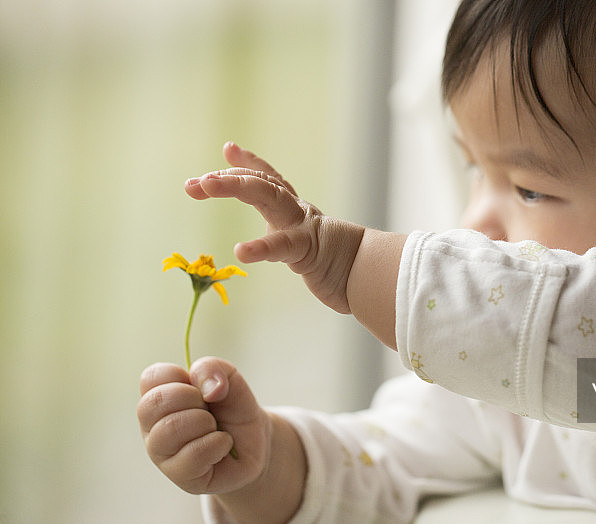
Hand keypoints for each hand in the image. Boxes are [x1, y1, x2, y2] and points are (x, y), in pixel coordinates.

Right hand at [137, 357, 268, 494]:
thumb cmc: (234, 410)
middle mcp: (153, 425)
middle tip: (209, 409)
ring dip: (205, 422)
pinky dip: (217, 443)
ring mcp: (162, 453)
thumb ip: (215, 370)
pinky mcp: (179, 475)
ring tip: (215, 428)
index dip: (181, 377)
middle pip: (154, 402)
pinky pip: (193, 454)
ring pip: (170, 429)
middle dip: (192, 398)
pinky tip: (222, 445)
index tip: (199, 387)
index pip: (151, 377)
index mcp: (160, 397)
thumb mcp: (231, 381)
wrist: (255, 443)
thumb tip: (209, 389)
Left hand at [185, 143, 364, 313]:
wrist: (374, 276)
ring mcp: (303, 227)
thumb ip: (293, 240)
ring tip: (205, 185)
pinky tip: (241, 251)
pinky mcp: (309, 250)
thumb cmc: (342, 267)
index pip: (271, 180)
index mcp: (297, 213)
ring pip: (267, 196)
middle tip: (195, 184)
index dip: (249, 163)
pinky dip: (261, 247)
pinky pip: (283, 246)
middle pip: (261, 184)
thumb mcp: (309, 250)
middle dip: (227, 178)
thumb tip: (288, 243)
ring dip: (234, 186)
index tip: (228, 149)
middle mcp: (298, 212)